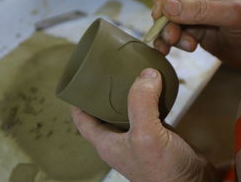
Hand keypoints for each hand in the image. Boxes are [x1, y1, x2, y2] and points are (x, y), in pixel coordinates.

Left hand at [72, 68, 217, 181]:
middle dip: (105, 90)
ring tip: (131, 72)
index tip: (80, 79)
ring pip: (127, 110)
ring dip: (129, 93)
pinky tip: (156, 88)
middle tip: (109, 69)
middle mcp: (119, 139)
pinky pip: (148, 113)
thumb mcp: (146, 135)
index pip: (81, 118)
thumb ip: (142, 102)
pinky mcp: (157, 136)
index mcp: (106, 142)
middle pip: (104, 110)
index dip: (78, 99)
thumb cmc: (163, 172)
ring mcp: (138, 138)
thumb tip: (146, 73)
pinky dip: (150, 99)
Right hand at [152, 0, 240, 69]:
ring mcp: (198, 13)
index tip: (159, 13)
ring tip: (181, 46)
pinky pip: (177, 34)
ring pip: (171, 20)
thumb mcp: (235, 15)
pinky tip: (184, 49)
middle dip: (166, 20)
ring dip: (169, 33)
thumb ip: (201, 10)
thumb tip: (167, 6)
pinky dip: (174, 43)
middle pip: (170, 1)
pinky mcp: (197, 31)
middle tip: (170, 36)